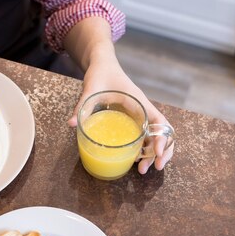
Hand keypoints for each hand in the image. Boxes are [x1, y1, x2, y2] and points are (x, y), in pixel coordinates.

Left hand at [68, 59, 173, 173]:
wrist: (102, 65)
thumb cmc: (101, 73)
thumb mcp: (91, 87)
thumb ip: (82, 105)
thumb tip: (72, 124)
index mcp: (139, 102)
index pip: (159, 121)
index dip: (163, 138)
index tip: (157, 153)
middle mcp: (143, 111)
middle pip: (162, 133)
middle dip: (162, 152)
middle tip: (154, 168)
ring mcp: (139, 117)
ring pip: (154, 138)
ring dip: (152, 155)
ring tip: (142, 170)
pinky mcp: (132, 121)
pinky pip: (143, 138)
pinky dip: (144, 151)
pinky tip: (135, 161)